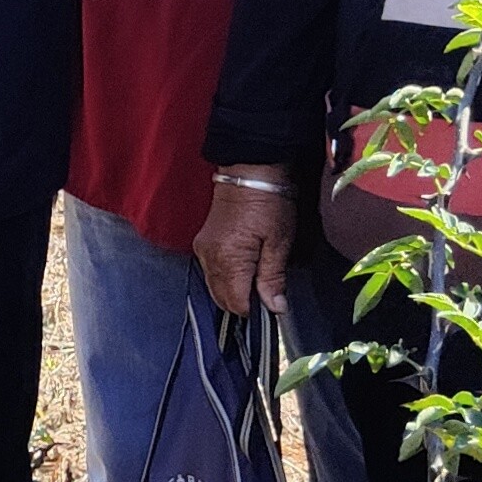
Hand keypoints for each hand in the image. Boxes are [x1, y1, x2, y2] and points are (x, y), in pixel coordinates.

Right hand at [193, 174, 295, 317]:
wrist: (250, 171)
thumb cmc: (269, 202)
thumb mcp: (279, 241)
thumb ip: (273, 278)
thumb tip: (275, 307)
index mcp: (229, 259)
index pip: (237, 304)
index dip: (255, 309)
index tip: (272, 304)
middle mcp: (209, 259)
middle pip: (222, 300)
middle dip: (243, 303)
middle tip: (266, 291)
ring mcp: (203, 251)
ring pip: (215, 289)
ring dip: (234, 291)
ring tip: (257, 278)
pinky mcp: (202, 244)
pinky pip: (211, 274)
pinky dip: (226, 279)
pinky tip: (243, 270)